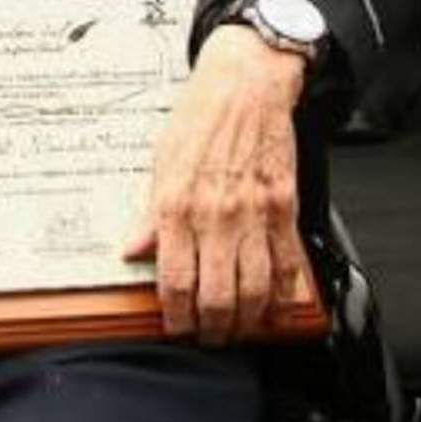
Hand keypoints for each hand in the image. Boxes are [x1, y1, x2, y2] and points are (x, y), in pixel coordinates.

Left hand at [123, 25, 307, 345]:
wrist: (244, 84)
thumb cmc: (200, 116)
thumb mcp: (160, 161)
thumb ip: (150, 214)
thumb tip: (132, 250)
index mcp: (176, 203)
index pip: (174, 279)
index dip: (176, 315)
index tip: (176, 326)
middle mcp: (214, 214)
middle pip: (216, 296)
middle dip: (212, 329)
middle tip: (208, 337)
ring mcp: (253, 213)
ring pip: (254, 290)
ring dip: (246, 320)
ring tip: (237, 328)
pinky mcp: (284, 208)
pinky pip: (288, 265)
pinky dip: (282, 294)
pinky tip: (272, 305)